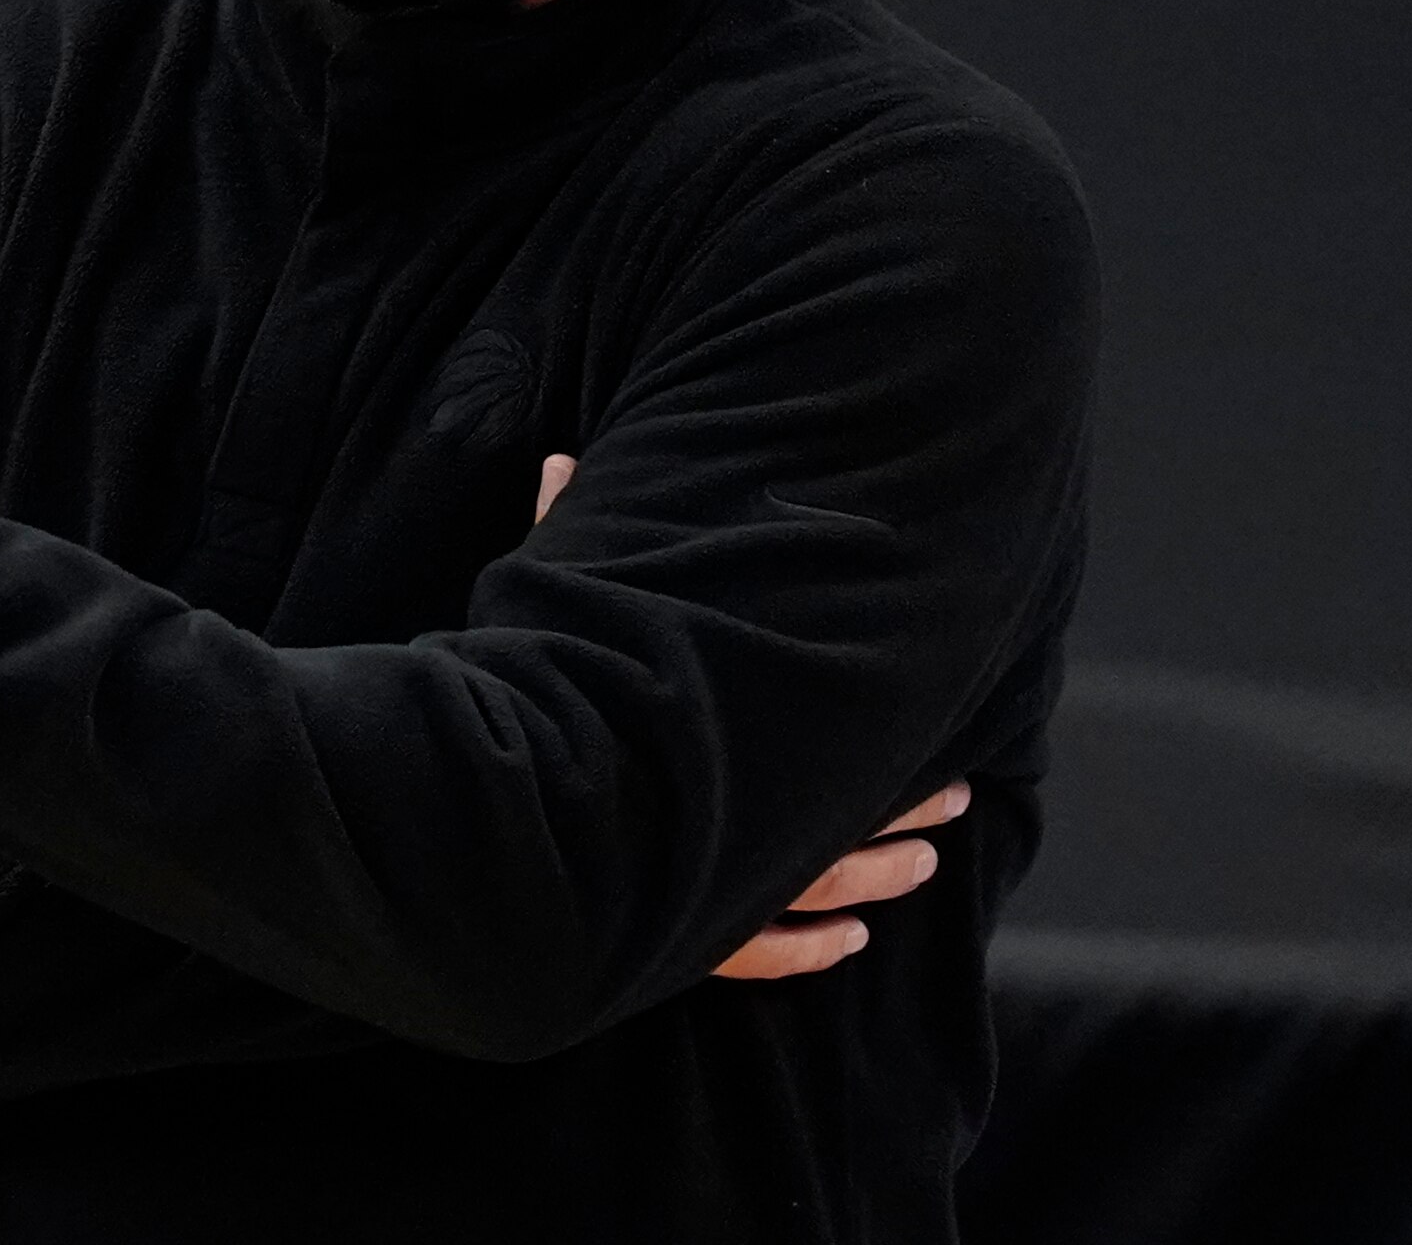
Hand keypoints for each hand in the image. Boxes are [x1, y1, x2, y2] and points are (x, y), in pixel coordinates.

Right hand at [532, 454, 969, 980]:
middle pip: (833, 816)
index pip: (822, 739)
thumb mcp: (531, 614)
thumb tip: (559, 457)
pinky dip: (805, 950)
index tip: (944, 724)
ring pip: (809, 888)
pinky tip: (846, 942)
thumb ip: (560, 534)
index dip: (890, 741)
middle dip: (901, 808)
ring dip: (873, 878)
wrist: (453, 824)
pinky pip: (754, 955)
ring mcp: (694, 889)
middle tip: (958, 798)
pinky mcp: (666, 942)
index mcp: (705, 736)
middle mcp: (711, 815)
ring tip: (924, 867)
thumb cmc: (501, 700)